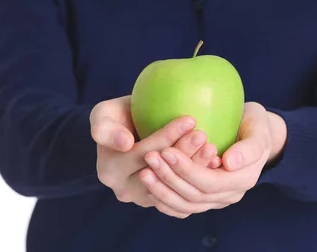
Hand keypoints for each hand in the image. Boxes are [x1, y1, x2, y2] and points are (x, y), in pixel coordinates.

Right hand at [90, 96, 220, 212]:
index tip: (190, 119)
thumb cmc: (116, 117)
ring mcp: (144, 198)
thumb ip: (105, 128)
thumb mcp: (103, 115)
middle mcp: (125, 190)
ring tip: (212, 147)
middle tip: (204, 134)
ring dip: (195, 167)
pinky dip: (198, 177)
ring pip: (174, 185)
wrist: (127, 132)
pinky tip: (213, 161)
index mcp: (109, 171)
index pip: (143, 153)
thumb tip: (125, 144)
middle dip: (185, 153)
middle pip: (160, 172)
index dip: (167, 137)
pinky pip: (182, 193)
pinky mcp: (161, 201)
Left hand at [140, 102, 286, 217]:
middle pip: (195, 196)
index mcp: (242, 180)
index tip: (166, 150)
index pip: (209, 182)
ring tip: (144, 172)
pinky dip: (165, 201)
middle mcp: (229, 195)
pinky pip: (183, 207)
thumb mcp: (259, 129)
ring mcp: (216, 199)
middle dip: (169, 178)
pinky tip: (149, 187)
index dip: (186, 170)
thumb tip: (229, 163)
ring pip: (186, 205)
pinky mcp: (205, 197)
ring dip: (163, 191)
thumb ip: (249, 147)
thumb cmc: (255, 126)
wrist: (255, 136)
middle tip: (149, 158)